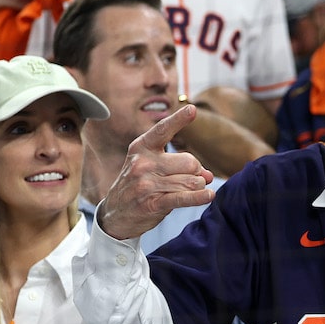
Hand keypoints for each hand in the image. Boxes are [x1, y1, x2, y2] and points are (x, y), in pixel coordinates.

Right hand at [96, 104, 213, 239]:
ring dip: (197, 187)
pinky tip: (209, 195)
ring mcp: (147, 184)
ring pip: (190, 181)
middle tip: (193, 179)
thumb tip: (207, 175)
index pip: (163, 130)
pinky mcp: (153, 203)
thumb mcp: (151, 167)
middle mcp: (143, 163)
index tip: (192, 109)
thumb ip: (179, 166)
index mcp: (141, 147)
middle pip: (189, 162)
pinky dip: (199, 197)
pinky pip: (183, 198)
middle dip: (197, 171)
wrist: (115, 214)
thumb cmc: (138, 185)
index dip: (179, 119)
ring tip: (190, 191)